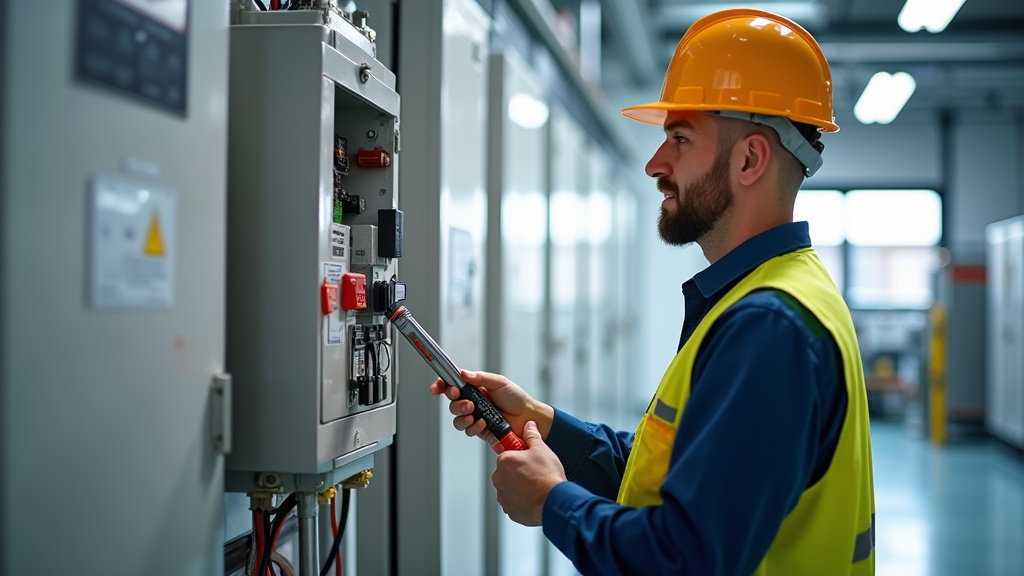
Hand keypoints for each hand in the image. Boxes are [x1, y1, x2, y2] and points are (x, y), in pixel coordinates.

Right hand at [428, 370, 552, 449]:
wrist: (528, 417)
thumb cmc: (515, 398)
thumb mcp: (499, 382)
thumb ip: (480, 378)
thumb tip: (463, 373)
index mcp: (475, 389)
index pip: (452, 386)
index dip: (441, 386)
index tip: (437, 388)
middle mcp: (472, 403)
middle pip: (452, 404)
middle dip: (456, 403)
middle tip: (468, 403)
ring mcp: (475, 417)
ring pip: (457, 419)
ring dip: (463, 416)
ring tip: (475, 414)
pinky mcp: (480, 430)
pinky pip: (468, 430)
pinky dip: (473, 427)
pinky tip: (483, 423)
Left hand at [492, 421, 565, 525]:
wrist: (555, 501)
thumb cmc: (548, 477)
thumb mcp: (542, 449)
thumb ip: (532, 436)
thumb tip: (529, 426)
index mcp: (504, 461)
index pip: (507, 455)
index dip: (520, 457)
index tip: (528, 460)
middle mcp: (499, 478)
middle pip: (506, 472)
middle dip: (518, 472)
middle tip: (534, 474)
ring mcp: (503, 496)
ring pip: (509, 488)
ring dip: (518, 487)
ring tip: (535, 487)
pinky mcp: (509, 510)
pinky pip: (513, 502)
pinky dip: (521, 501)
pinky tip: (533, 498)